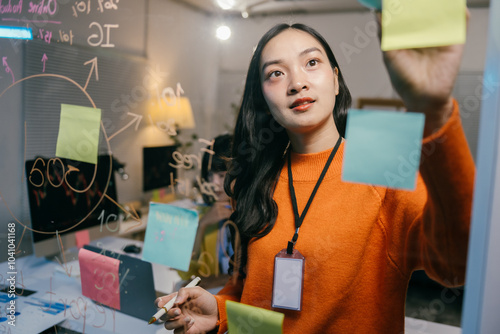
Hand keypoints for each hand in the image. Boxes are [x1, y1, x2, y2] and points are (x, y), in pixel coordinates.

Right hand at [156, 286, 217, 333]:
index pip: (162, 302)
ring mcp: (179, 322)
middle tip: (178, 311)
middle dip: (168, 314)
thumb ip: (184, 292)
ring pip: (168, 325)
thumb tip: (176, 301)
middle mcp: (175, 311)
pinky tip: (192, 323)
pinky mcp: (184, 330)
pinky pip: (177, 332)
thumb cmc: (206, 300)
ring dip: (177, 322)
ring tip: (189, 318)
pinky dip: (183, 328)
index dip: (158, 303)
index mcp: (176, 301)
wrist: (216, 312)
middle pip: (162, 315)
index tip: (161, 305)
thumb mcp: (197, 291)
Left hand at [377, 10, 469, 133]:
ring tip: (432, 0)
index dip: (402, 5)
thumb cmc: (404, 78)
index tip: (396, 0)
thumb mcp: (390, 55)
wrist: (423, 97)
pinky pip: (460, 23)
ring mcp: (439, 36)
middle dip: (420, 2)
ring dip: (439, 4)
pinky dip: (459, 12)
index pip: (406, 14)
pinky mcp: (454, 41)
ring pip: (441, 13)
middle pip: (424, 10)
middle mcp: (423, 33)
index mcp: (407, 35)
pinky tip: (454, 7)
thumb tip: (377, 14)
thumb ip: (385, 35)